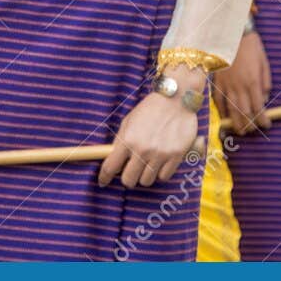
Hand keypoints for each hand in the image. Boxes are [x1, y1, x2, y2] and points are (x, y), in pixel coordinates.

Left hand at [99, 66, 200, 189]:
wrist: (176, 98)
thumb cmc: (151, 108)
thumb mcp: (129, 120)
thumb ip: (120, 141)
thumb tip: (114, 161)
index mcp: (128, 139)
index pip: (110, 167)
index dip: (104, 177)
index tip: (103, 182)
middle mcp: (143, 149)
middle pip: (128, 180)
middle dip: (128, 177)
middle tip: (131, 171)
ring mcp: (160, 153)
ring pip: (146, 181)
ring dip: (145, 175)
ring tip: (148, 163)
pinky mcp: (176, 155)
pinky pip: (164, 176)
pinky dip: (161, 172)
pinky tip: (161, 161)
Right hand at [212, 31, 270, 134]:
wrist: (232, 34)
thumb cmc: (251, 47)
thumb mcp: (264, 63)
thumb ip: (265, 82)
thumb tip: (264, 99)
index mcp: (253, 82)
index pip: (259, 107)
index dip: (263, 119)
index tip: (267, 125)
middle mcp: (239, 87)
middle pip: (244, 112)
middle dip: (249, 125)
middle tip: (252, 131)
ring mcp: (227, 85)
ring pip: (231, 109)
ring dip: (236, 122)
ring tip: (240, 130)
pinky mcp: (217, 82)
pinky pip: (218, 101)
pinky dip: (222, 111)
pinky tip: (226, 117)